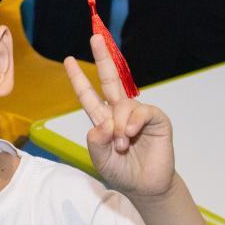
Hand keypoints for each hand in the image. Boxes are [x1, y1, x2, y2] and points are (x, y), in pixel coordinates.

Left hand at [64, 35, 174, 198]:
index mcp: (103, 119)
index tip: (68, 60)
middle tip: (94, 38)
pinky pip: (142, 112)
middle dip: (102, 58)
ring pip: (123, 105)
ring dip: (119, 127)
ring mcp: (138, 114)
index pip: (88, 95)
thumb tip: (104, 123)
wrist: (145, 186)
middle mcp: (119, 112)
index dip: (79, 78)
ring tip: (121, 146)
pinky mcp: (156, 119)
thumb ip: (96, 141)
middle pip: (110, 80)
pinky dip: (133, 123)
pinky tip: (130, 135)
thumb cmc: (121, 172)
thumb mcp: (99, 158)